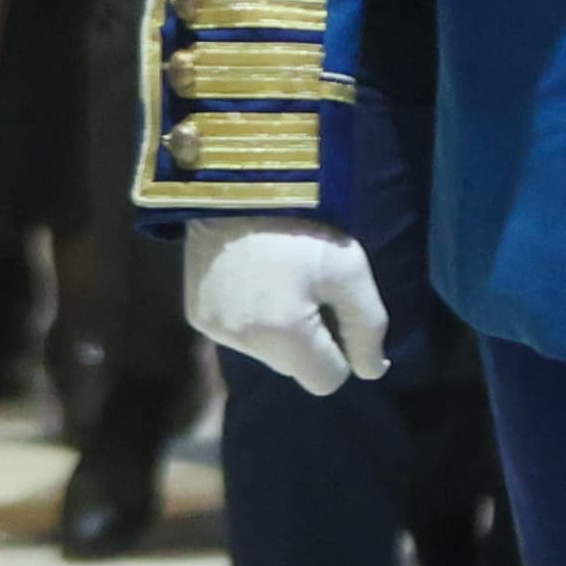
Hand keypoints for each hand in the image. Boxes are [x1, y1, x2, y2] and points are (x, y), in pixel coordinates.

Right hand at [185, 217, 389, 396]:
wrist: (231, 184)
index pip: (326, 380)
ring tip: (278, 284)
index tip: (334, 311)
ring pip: (265, 352)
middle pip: (294, 368)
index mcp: (285, 335)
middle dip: (308, 343)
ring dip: (278, 332)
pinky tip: (251, 282)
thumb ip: (368, 326)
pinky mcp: (196, 313)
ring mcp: (215, 329)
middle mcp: (245, 343)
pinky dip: (250, 318)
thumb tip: (369, 370)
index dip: (340, 351)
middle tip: (309, 294)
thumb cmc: (298, 224)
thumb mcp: (350, 268)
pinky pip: (238, 334)